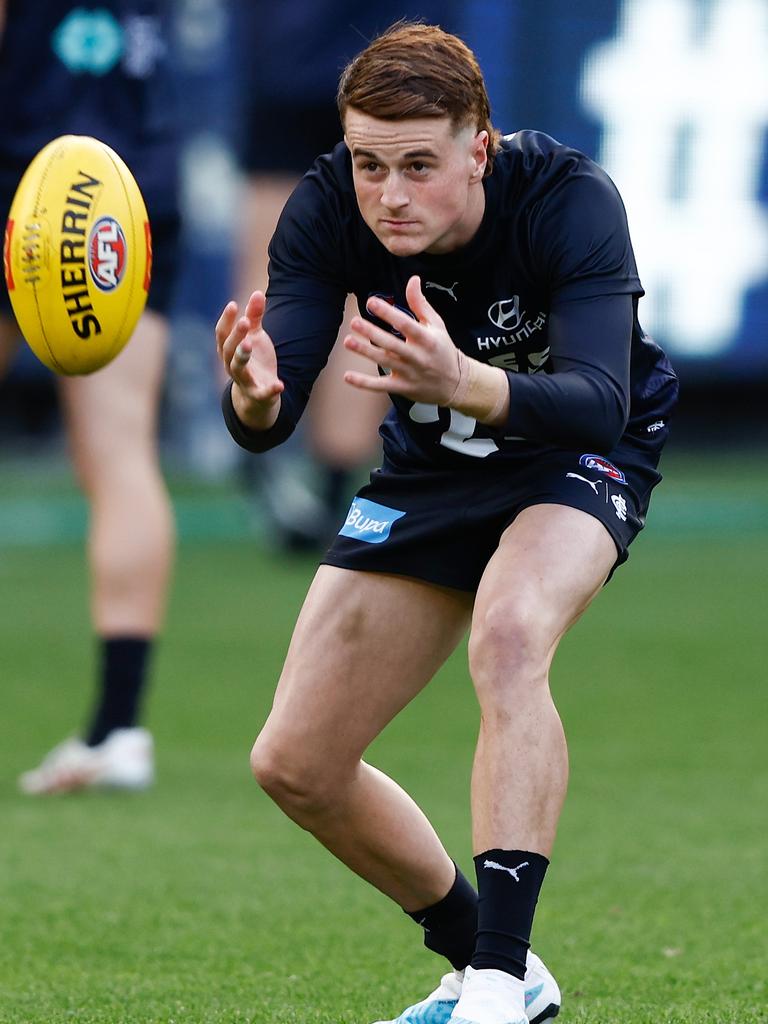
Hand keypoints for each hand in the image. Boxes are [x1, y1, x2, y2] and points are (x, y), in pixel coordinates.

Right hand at [215, 291, 283, 428]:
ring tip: (249, 344)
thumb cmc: (255, 360)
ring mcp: (244, 380)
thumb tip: (258, 293)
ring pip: (238, 368)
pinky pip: (262, 394)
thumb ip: (255, 317)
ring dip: (242, 355)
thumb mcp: (255, 337)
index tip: (233, 305)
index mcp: (229, 350)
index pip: (222, 334)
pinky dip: (270, 390)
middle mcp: (232, 365)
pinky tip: (280, 385)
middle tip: (245, 321)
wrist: (259, 394)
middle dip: (236, 335)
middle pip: (229, 349)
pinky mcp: (258, 394)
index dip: (226, 320)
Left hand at [343, 275, 460, 405]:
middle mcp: (417, 356)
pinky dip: (364, 383)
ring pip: (384, 362)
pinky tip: (348, 376)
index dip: (388, 313)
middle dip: (372, 332)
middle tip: (354, 322)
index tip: (372, 302)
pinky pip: (381, 386)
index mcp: (427, 339)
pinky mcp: (402, 387)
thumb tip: (412, 279)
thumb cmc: (443, 349)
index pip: (405, 324)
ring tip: (347, 341)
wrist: (456, 383)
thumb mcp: (436, 324)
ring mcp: (409, 373)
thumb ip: (420, 303)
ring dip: (365, 352)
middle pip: (392, 343)